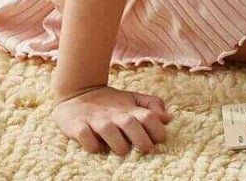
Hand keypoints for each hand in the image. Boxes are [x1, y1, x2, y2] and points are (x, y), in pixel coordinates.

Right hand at [53, 86, 170, 156]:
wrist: (77, 92)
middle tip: (147, 150)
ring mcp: (95, 120)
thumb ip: (151, 105)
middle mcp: (114, 114)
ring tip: (123, 152)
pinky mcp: (77, 126)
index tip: (161, 140)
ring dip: (117, 142)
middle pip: (130, 123)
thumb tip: (167, 118)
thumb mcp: (132, 99)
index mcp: (129, 108)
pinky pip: (84, 136)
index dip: (157, 127)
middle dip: (141, 137)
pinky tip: (96, 148)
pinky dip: (90, 143)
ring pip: (108, 130)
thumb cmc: (110, 102)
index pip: (148, 115)